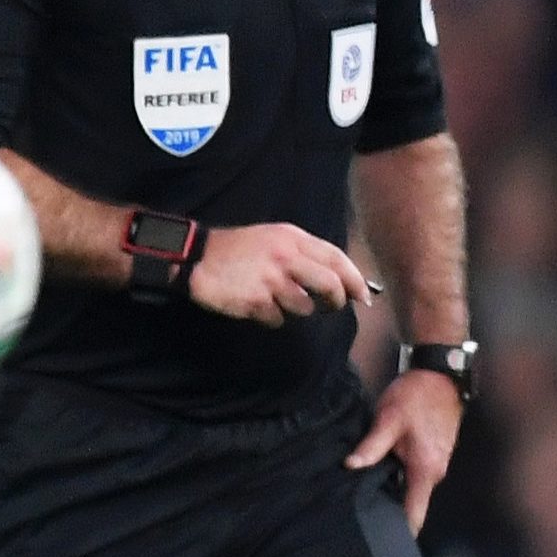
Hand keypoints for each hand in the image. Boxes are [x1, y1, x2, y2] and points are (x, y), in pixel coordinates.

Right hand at [185, 221, 373, 325]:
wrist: (194, 257)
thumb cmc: (236, 248)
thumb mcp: (272, 237)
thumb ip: (302, 252)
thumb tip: (336, 276)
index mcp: (292, 239)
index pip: (337, 259)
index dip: (355, 280)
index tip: (362, 296)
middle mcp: (286, 258)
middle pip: (330, 285)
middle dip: (336, 301)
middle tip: (331, 307)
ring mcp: (271, 280)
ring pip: (305, 306)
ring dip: (296, 309)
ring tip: (277, 300)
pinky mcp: (256, 301)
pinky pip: (277, 319)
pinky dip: (271, 317)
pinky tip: (257, 306)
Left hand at [347, 366, 463, 534]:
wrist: (440, 377)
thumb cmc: (416, 397)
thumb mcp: (388, 420)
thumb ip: (372, 446)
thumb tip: (351, 466)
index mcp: (426, 469)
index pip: (415, 512)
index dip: (401, 532)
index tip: (386, 547)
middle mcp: (435, 471)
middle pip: (411, 503)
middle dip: (390, 513)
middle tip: (360, 523)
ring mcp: (436, 463)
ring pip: (411, 488)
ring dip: (392, 494)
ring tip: (363, 502)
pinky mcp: (432, 454)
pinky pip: (414, 475)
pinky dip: (398, 479)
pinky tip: (377, 477)